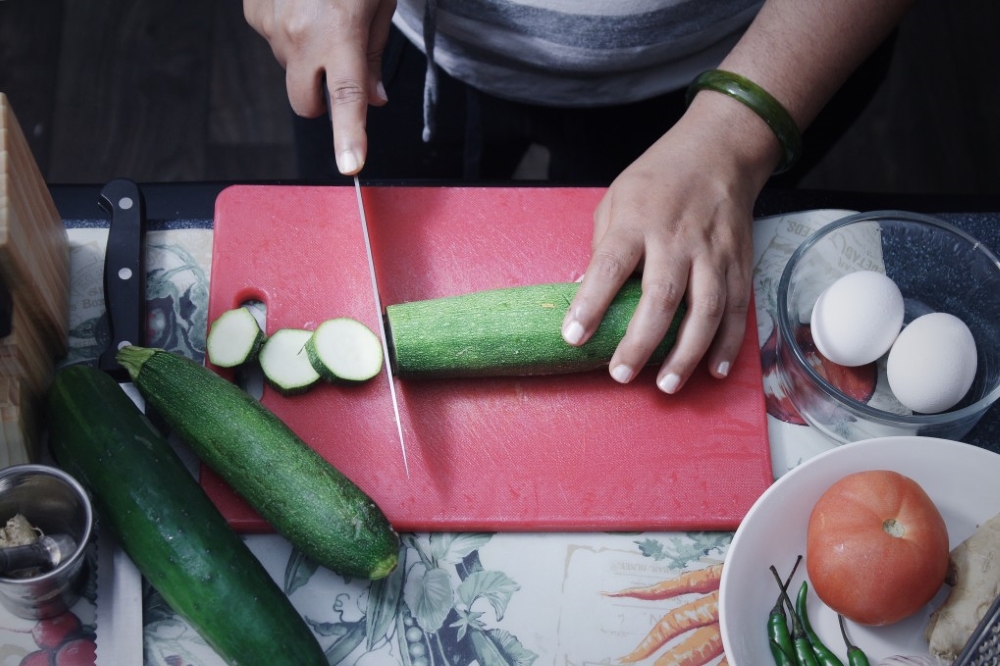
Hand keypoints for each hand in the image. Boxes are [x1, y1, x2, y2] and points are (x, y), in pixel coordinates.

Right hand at [243, 0, 396, 174]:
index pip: (347, 98)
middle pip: (305, 105)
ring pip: (289, 71)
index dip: (349, 136)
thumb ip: (373, 55)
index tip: (350, 165)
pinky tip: (300, 4)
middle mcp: (300, 34)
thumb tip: (374, 100)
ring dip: (306, 58)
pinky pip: (272, 41)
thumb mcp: (379, 4)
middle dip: (322, 100)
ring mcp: (271, 23)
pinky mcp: (253, 10)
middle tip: (338, 69)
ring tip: (321, 15)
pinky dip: (288, 32)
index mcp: (340, 32)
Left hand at [561, 93, 778, 392]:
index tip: (573, 337)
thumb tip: (585, 295)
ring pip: (704, 309)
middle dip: (641, 341)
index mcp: (637, 221)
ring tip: (667, 385)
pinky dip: (728, 343)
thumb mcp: (616, 200)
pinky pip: (736, 309)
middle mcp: (676, 239)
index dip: (590, 304)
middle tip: (621, 374)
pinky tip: (714, 370)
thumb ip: (602, 246)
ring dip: (687, 352)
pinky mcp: (739, 263)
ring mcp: (712, 253)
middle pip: (661, 296)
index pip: (609, 265)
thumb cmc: (657, 180)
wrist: (718, 152)